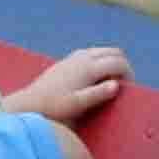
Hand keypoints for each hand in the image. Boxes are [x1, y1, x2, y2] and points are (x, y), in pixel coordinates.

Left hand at [16, 44, 131, 123]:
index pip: (119, 62)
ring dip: (112, 63)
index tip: (128, 90)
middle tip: (122, 85)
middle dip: (123, 66)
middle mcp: (82, 57)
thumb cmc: (54, 107)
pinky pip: (92, 54)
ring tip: (109, 83)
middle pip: (114, 52)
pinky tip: (94, 80)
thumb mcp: (77, 104)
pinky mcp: (67, 60)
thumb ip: (97, 94)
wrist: (29, 103)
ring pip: (103, 51)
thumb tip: (116, 85)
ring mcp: (74, 57)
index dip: (129, 74)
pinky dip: (100, 62)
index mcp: (88, 67)